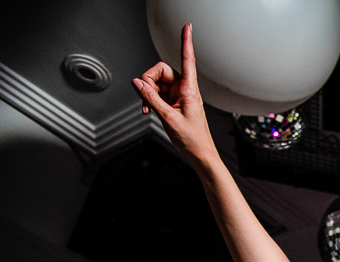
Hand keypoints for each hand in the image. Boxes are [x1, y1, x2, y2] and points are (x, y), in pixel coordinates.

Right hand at [132, 24, 218, 169]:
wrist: (199, 154)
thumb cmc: (192, 139)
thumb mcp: (167, 117)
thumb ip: (150, 97)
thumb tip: (137, 82)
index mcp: (189, 89)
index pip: (187, 59)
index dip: (185, 42)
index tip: (187, 26)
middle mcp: (185, 89)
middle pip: (161, 70)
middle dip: (149, 80)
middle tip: (144, 96)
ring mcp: (178, 95)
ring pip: (156, 82)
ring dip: (147, 93)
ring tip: (146, 108)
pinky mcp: (173, 101)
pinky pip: (157, 93)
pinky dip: (149, 99)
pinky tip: (146, 109)